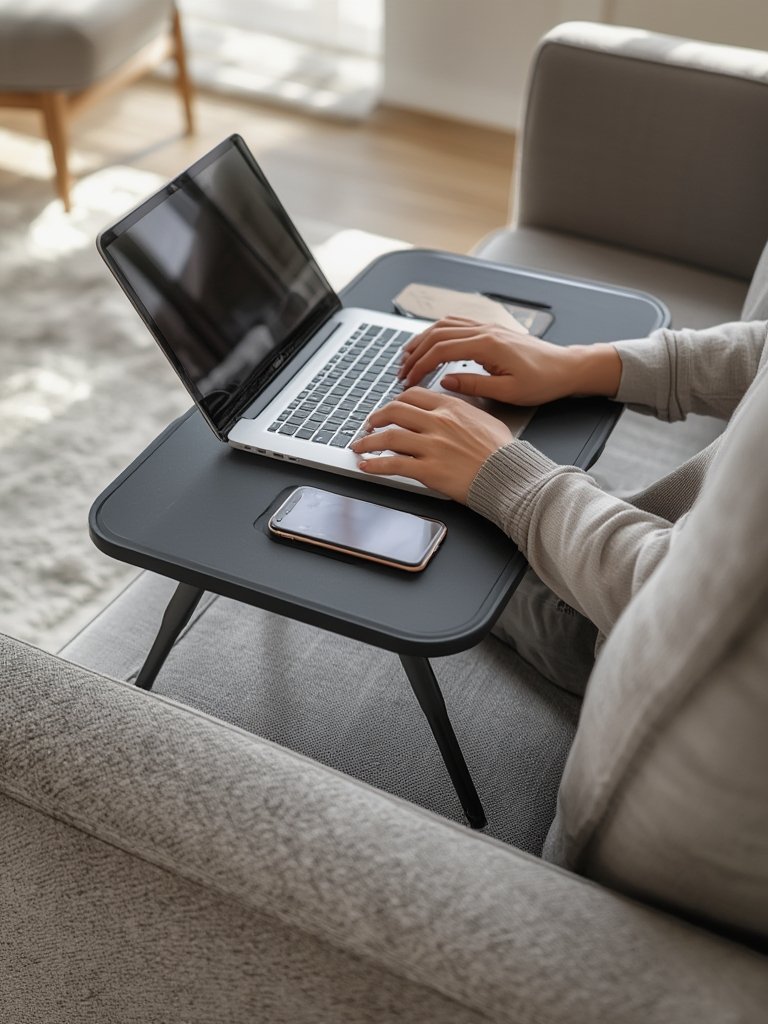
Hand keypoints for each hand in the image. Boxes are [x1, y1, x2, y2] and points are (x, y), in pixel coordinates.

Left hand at [350, 387, 512, 501]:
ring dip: (368, 441)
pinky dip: (375, 465)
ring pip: (388, 437)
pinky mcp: (428, 470)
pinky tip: (367, 466)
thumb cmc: (502, 451)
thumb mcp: (484, 418)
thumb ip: (462, 409)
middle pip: (395, 411)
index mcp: (451, 407)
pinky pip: (393, 464)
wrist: (510, 475)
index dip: (396, 401)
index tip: (390, 409)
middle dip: (377, 417)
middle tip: (369, 424)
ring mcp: (432, 446)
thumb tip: (450, 408)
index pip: (412, 396)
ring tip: (359, 445)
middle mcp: (438, 422)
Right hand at [399, 317, 620, 404]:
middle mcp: (485, 331)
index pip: (441, 351)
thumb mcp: (508, 391)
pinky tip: (430, 342)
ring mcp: (487, 327)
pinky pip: (457, 324)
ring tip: (408, 357)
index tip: (408, 381)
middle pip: (437, 335)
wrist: (566, 367)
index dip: (420, 366)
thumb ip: (474, 385)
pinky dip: (438, 332)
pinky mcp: (491, 330)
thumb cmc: (543, 381)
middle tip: (402, 372)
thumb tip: (445, 382)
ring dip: (423, 340)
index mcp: (487, 345)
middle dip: (415, 353)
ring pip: (444, 325)